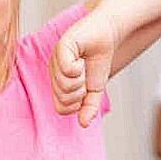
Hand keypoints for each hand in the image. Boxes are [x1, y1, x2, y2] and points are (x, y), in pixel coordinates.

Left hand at [51, 10, 121, 127]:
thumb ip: (89, 107)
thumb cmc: (98, 60)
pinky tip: (82, 57)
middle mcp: (53, 72)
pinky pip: (67, 69)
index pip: (61, 108)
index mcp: (58, 83)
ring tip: (83, 64)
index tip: (85, 90)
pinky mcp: (62, 47)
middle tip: (85, 76)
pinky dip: (79, 67)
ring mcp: (55, 60)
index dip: (77, 104)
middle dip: (80, 91)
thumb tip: (84, 124)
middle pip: (63, 98)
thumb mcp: (95, 89)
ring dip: (81, 78)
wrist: (107, 35)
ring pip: (65, 85)